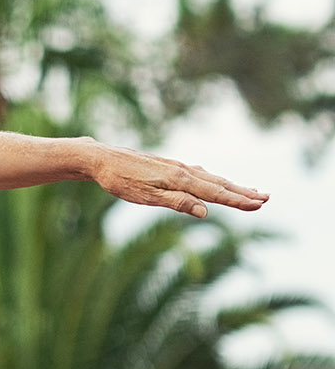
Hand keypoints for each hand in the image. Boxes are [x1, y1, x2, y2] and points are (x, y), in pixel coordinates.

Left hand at [87, 143, 266, 217]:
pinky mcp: (167, 166)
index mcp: (179, 179)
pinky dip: (213, 180)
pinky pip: (198, 174)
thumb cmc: (120, 180)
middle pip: (218, 184)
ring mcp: (175, 167)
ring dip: (232, 185)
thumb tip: (206, 211)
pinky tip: (215, 182)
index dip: (238, 200)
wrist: (100, 158)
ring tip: (251, 190)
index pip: (215, 193)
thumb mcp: (146, 196)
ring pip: (210, 178)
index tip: (259, 204)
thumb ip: (177, 203)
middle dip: (243, 192)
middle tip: (268, 198)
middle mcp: (182, 170)